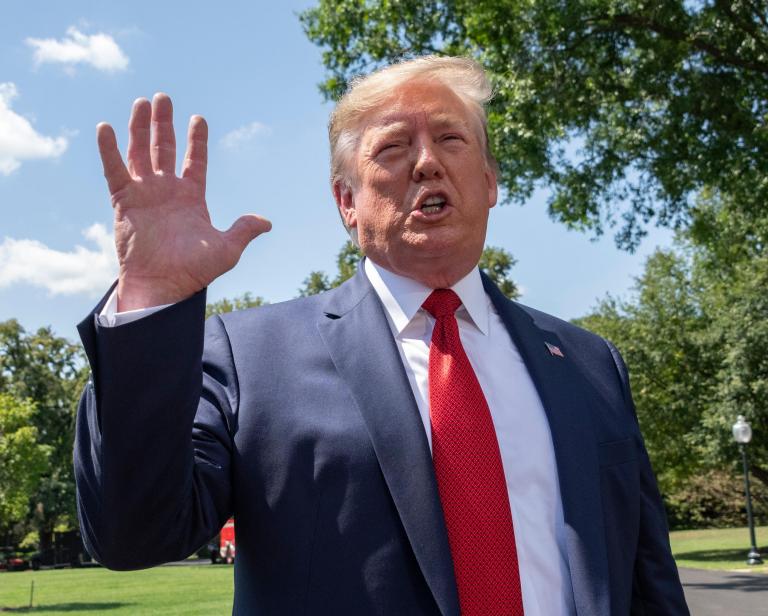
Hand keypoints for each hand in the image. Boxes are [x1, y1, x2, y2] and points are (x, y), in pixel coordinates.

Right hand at [97, 93, 270, 310]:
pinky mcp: (124, 201)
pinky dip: (109, 150)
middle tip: (163, 97)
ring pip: (140, 152)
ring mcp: (145, 193)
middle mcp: (166, 191)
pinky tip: (105, 128)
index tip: (198, 118)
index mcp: (191, 198)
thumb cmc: (194, 271)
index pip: (194, 161)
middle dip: (164, 123)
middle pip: (164, 148)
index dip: (196, 140)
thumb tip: (266, 222)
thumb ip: (243, 230)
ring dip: (140, 127)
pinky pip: (115, 171)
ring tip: (142, 102)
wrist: (164, 285)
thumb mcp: (226, 249)